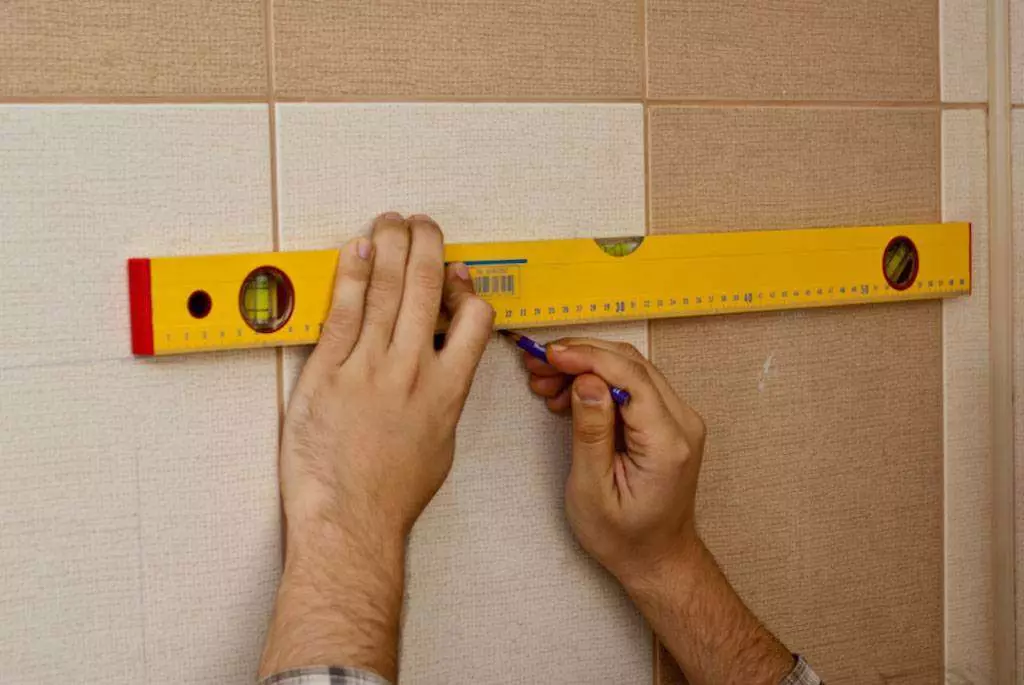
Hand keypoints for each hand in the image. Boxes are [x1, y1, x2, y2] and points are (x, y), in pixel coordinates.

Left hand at [260, 213, 492, 679]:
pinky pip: (343, 313)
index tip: (455, 276)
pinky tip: (356, 251)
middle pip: (427, 289)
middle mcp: (413, 370)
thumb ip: (445, 396)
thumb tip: (446, 367)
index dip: (466, 288)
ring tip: (392, 221)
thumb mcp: (441, 444)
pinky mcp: (327, 373)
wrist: (351, 521)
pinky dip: (352, 277)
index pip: (474, 319)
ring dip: (391, 246)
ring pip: (387, 290)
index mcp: (448, 389)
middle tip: (424, 224)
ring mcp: (369, 368)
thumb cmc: (394, 493)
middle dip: (428, 246)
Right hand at [523, 339, 795, 684]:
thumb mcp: (592, 491)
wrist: (657, 558)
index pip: (629, 376)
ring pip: (630, 369)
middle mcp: (682, 422)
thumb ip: (591, 432)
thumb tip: (585, 381)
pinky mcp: (668, 420)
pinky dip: (598, 380)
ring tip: (543, 381)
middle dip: (580, 356)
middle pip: (630, 364)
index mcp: (667, 442)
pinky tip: (566, 394)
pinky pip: (632, 384)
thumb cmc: (623, 536)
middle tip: (536, 364)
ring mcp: (679, 418)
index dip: (586, 357)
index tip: (548, 353)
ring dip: (586, 366)